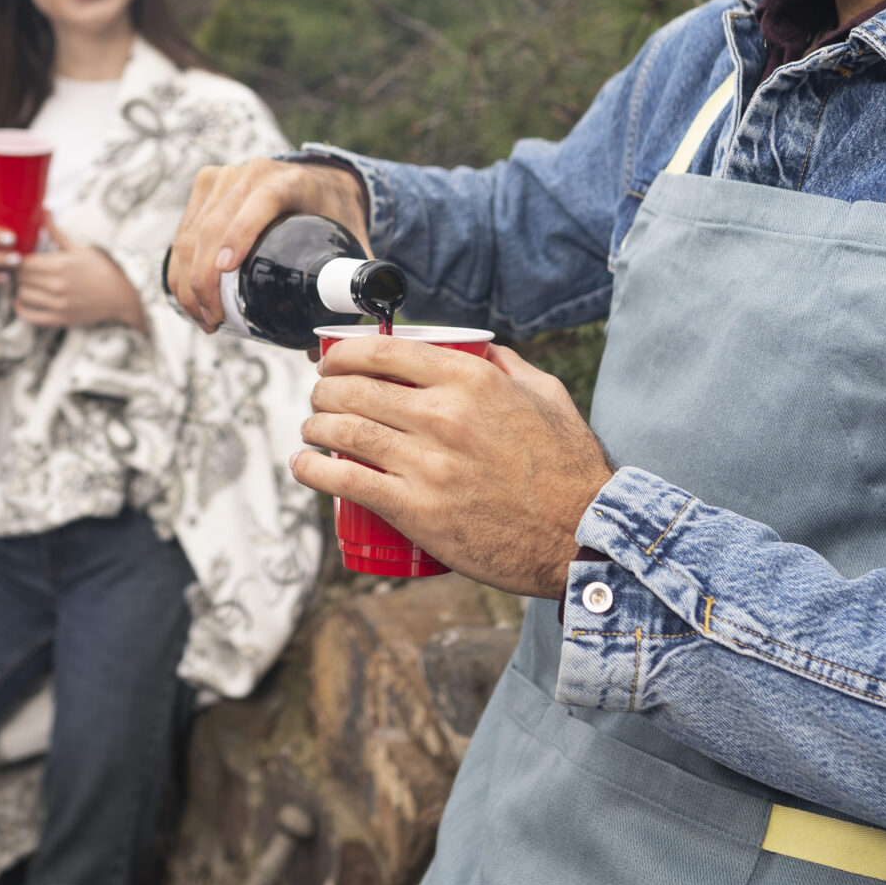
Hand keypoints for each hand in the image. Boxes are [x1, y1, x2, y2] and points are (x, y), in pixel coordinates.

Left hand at [13, 217, 148, 330]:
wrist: (119, 297)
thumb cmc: (100, 269)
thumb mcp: (79, 248)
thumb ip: (56, 232)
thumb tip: (44, 209)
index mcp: (61, 264)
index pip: (24, 261)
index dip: (18, 258)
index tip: (19, 256)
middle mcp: (57, 284)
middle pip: (21, 277)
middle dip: (19, 272)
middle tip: (21, 269)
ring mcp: (58, 303)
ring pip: (23, 294)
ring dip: (21, 288)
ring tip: (26, 283)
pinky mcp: (60, 318)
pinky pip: (30, 317)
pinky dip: (21, 309)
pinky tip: (21, 301)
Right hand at [167, 158, 368, 332]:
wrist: (320, 179)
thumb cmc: (335, 213)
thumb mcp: (352, 238)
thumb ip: (352, 281)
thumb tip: (331, 339)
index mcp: (290, 182)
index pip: (260, 203)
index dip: (240, 234)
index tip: (227, 271)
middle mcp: (253, 173)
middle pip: (214, 225)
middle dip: (204, 280)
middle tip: (213, 321)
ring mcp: (225, 176)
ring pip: (191, 232)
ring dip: (186, 280)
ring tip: (202, 318)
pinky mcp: (206, 184)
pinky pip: (183, 229)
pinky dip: (180, 267)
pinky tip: (188, 296)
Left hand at [297, 337, 613, 597]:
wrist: (581, 536)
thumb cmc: (568, 467)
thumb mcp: (547, 394)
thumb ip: (507, 365)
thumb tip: (474, 348)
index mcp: (472, 380)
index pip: (384, 351)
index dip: (344, 353)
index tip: (332, 362)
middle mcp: (444, 416)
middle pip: (354, 389)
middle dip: (324, 389)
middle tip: (320, 398)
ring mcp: (427, 464)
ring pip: (343, 431)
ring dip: (314, 425)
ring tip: (312, 429)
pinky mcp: (417, 511)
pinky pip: (346, 482)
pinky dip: (313, 470)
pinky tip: (304, 465)